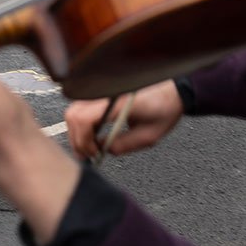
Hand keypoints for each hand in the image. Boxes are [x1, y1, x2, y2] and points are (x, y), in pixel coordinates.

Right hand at [64, 80, 184, 160]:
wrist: (173, 92)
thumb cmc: (163, 110)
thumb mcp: (147, 136)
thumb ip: (122, 146)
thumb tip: (102, 150)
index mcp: (117, 101)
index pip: (84, 119)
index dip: (84, 141)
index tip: (94, 154)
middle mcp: (105, 92)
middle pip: (73, 115)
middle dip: (77, 139)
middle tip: (88, 155)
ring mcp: (102, 90)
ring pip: (74, 110)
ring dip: (78, 131)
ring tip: (90, 147)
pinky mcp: (101, 91)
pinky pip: (81, 107)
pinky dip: (82, 123)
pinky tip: (92, 135)